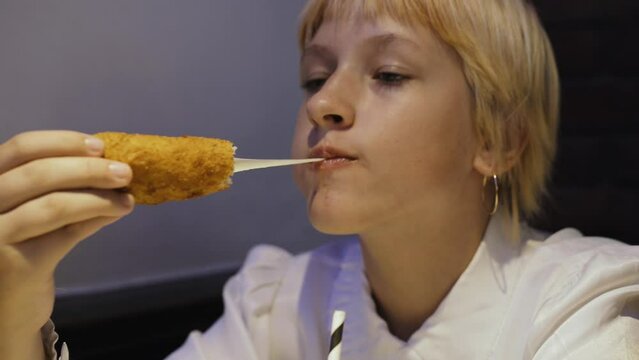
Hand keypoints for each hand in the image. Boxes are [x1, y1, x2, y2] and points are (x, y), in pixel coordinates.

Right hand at [0, 131, 133, 358]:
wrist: (6, 310)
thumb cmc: (21, 251)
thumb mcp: (37, 213)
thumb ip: (65, 190)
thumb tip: (110, 168)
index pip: (20, 148)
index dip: (63, 142)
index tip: (99, 146)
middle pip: (38, 173)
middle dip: (89, 168)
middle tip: (124, 171)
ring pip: (54, 204)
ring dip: (98, 196)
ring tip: (126, 197)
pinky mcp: (14, 265)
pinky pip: (64, 233)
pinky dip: (96, 217)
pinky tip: (117, 212)